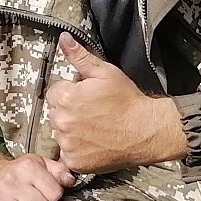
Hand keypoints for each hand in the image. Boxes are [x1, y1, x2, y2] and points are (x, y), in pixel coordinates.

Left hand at [49, 34, 188, 173]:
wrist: (146, 130)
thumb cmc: (128, 102)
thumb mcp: (104, 72)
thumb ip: (79, 56)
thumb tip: (64, 39)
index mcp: (65, 97)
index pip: (54, 93)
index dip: (69, 94)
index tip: (84, 98)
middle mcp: (62, 121)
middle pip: (55, 114)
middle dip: (69, 112)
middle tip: (91, 113)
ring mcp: (67, 143)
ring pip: (60, 134)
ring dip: (71, 132)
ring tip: (93, 129)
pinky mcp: (75, 161)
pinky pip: (66, 155)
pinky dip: (76, 151)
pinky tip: (92, 143)